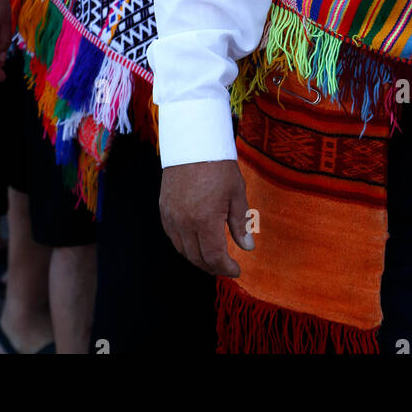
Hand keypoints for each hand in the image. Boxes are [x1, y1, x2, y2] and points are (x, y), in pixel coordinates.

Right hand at [160, 159, 252, 276]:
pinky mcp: (163, 209)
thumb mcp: (236, 192)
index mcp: (206, 220)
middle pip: (197, 258)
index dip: (226, 268)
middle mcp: (185, 222)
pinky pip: (172, 236)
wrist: (192, 142)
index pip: (214, 257)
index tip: (237, 269)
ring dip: (198, 258)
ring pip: (183, 250)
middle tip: (226, 266)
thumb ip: (240, 223)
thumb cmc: (218, 165)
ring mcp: (171, 216)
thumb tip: (248, 248)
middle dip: (213, 267)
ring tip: (212, 257)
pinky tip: (195, 243)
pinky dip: (184, 245)